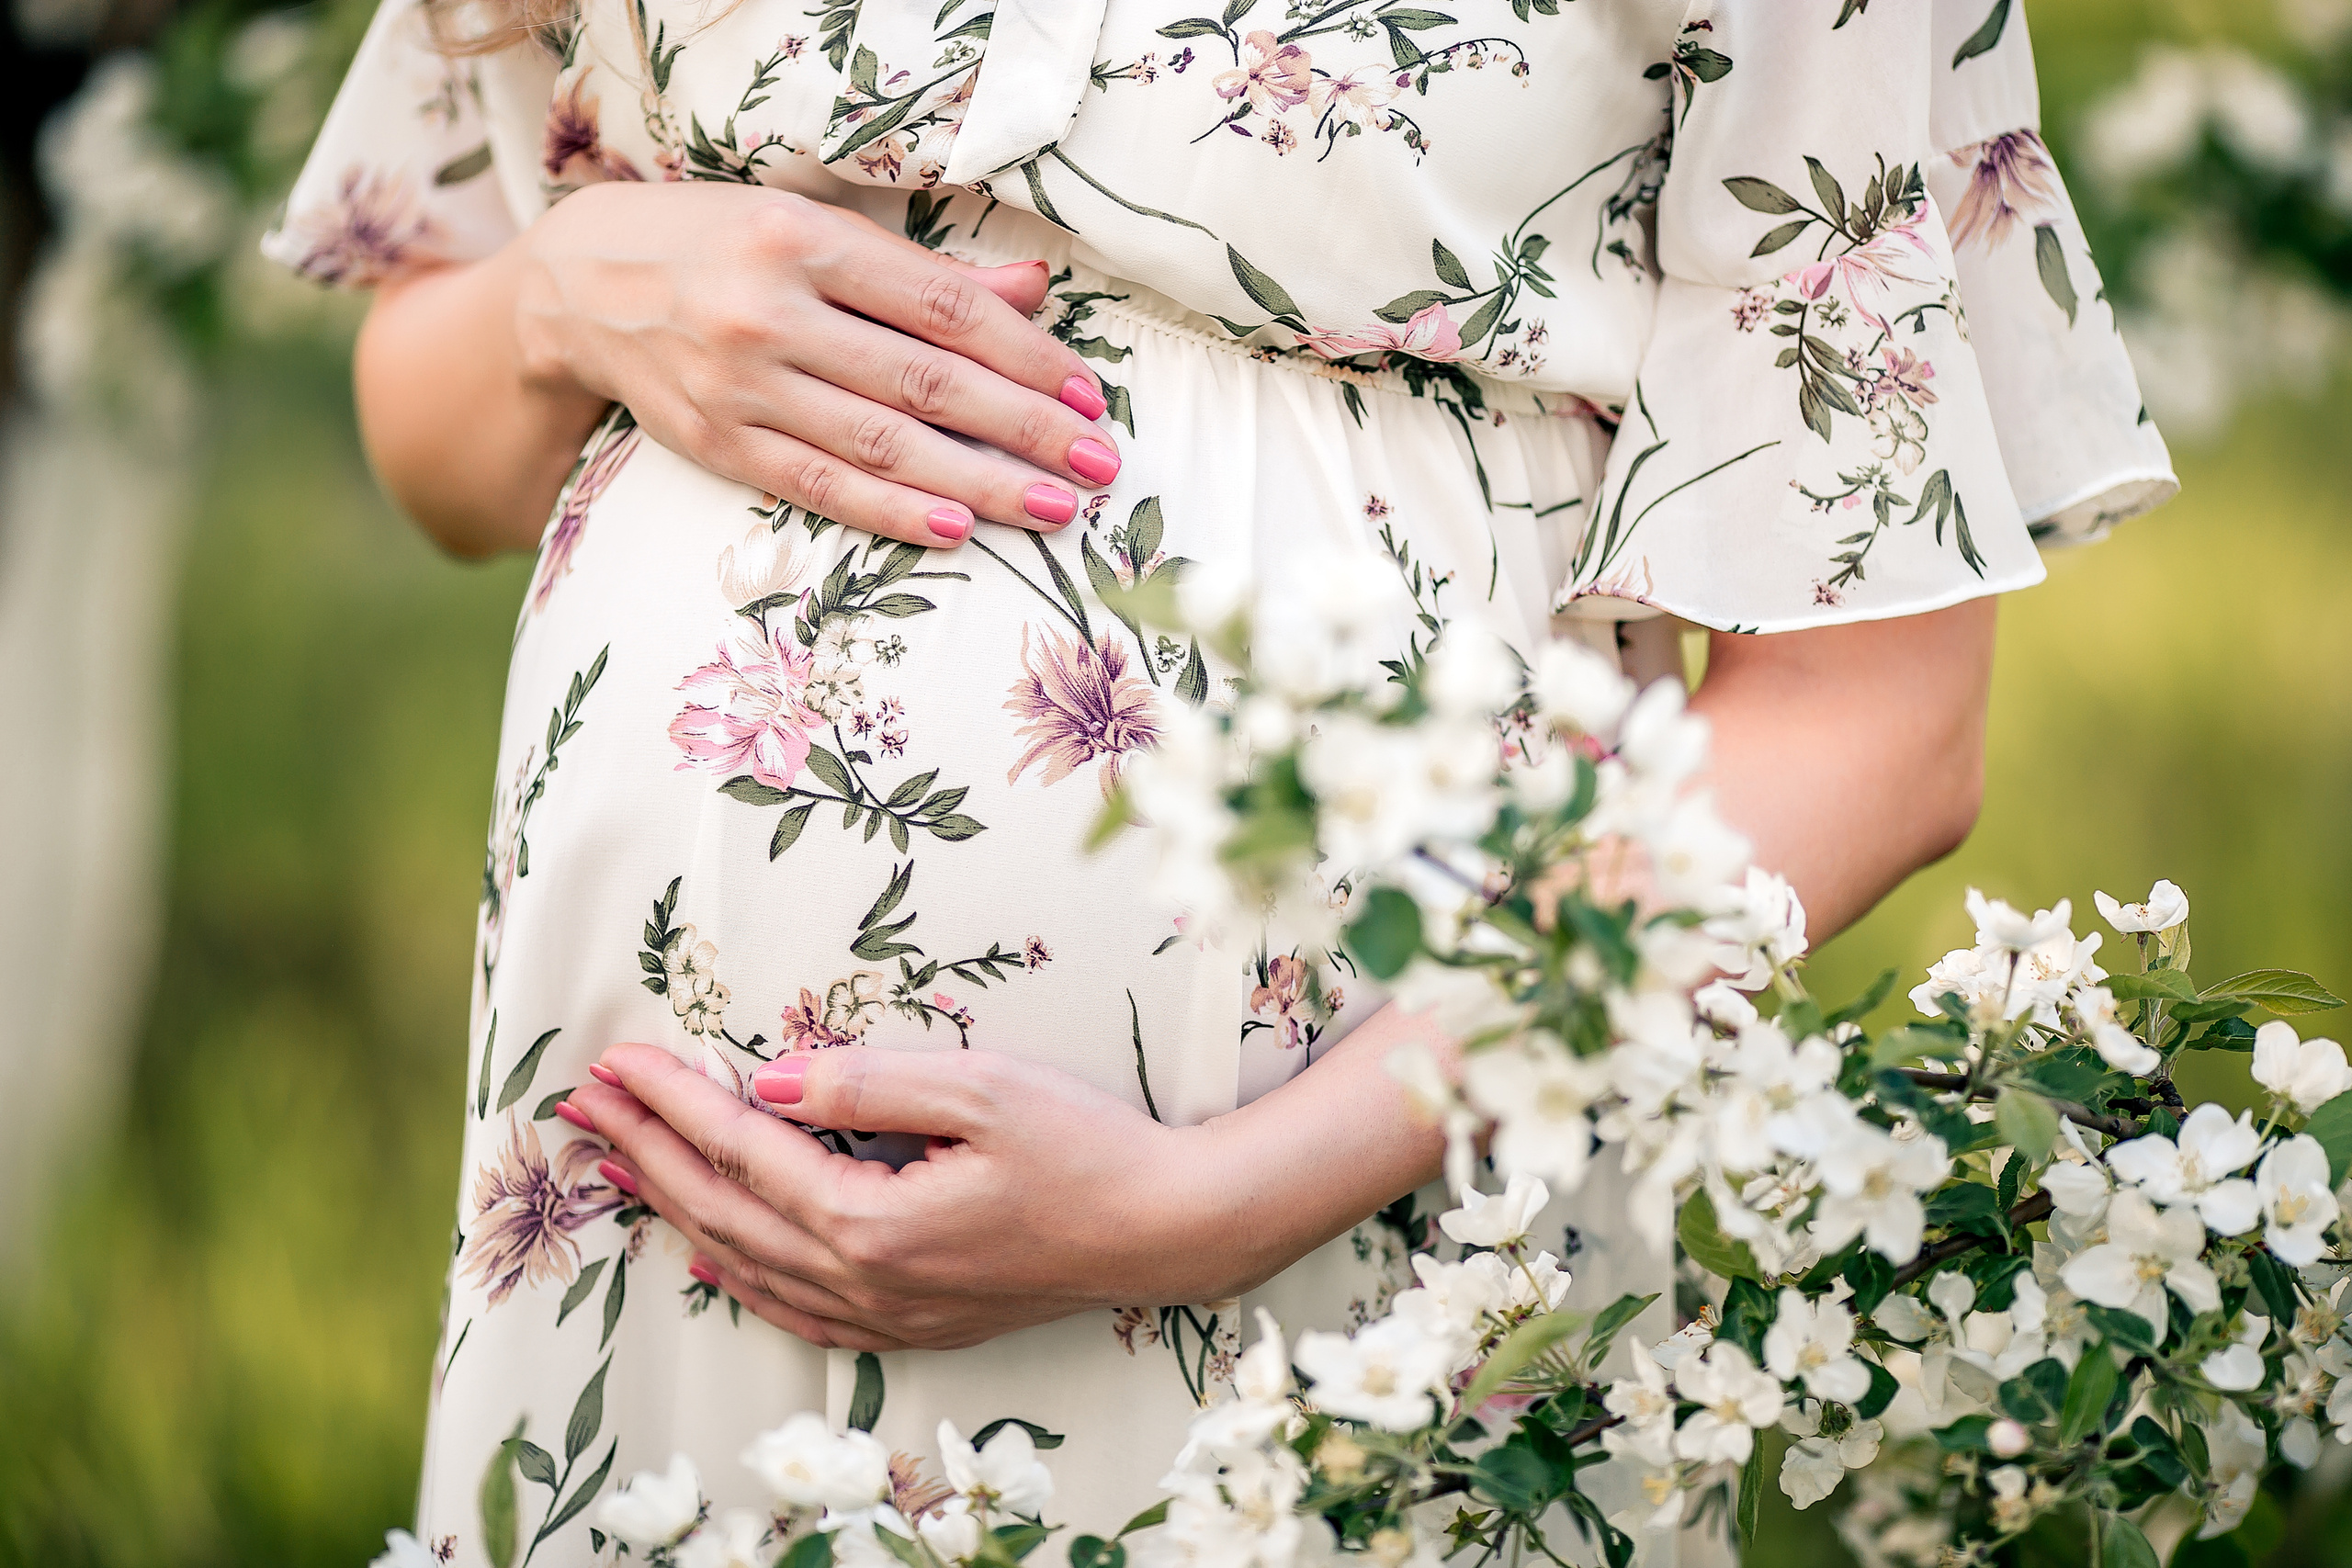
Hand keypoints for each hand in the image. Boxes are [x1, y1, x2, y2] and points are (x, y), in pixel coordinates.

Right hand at [514, 182, 1119, 548]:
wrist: (582, 282)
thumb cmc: (726, 247)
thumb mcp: (817, 231)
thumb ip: (924, 273)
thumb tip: (1033, 289)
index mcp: (807, 241)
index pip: (942, 308)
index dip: (1024, 356)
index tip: (1086, 395)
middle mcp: (771, 312)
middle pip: (925, 382)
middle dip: (1024, 429)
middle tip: (1098, 463)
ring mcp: (739, 384)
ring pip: (881, 444)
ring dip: (980, 481)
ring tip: (1054, 505)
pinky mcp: (716, 442)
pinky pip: (820, 486)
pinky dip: (891, 511)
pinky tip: (956, 527)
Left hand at [561, 1042, 1275, 1351]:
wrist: (1165, 1228)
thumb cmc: (1085, 1145)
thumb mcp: (981, 1089)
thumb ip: (865, 1083)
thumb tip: (769, 1081)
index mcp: (870, 1221)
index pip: (739, 1150)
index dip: (669, 1103)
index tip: (612, 1061)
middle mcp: (864, 1280)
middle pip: (722, 1210)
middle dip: (643, 1153)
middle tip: (579, 1106)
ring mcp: (886, 1312)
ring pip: (746, 1262)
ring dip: (674, 1209)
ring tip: (616, 1165)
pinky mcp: (913, 1321)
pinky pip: (794, 1306)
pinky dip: (736, 1273)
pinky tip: (708, 1251)